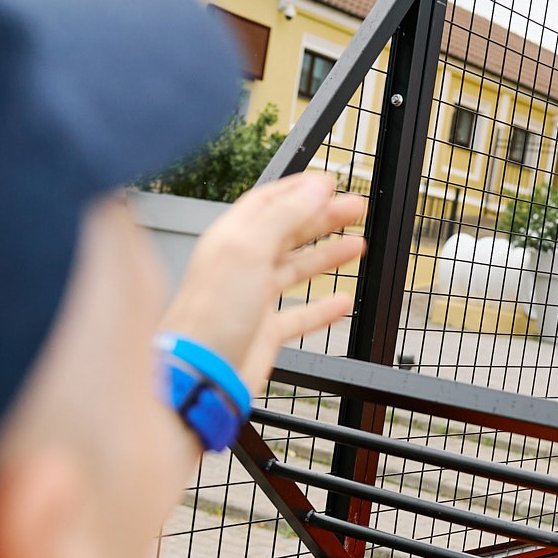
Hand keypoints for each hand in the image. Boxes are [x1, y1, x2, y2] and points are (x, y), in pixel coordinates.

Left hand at [159, 172, 366, 390]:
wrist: (200, 373)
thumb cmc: (210, 315)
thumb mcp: (250, 249)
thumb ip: (284, 215)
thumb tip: (315, 188)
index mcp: (232, 238)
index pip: (269, 202)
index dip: (300, 190)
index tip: (331, 184)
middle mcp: (241, 265)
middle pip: (287, 231)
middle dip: (323, 218)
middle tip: (355, 209)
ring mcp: (252, 299)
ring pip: (295, 269)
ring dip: (327, 256)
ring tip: (357, 246)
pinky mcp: (263, 332)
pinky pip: (299, 315)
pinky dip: (323, 308)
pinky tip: (343, 303)